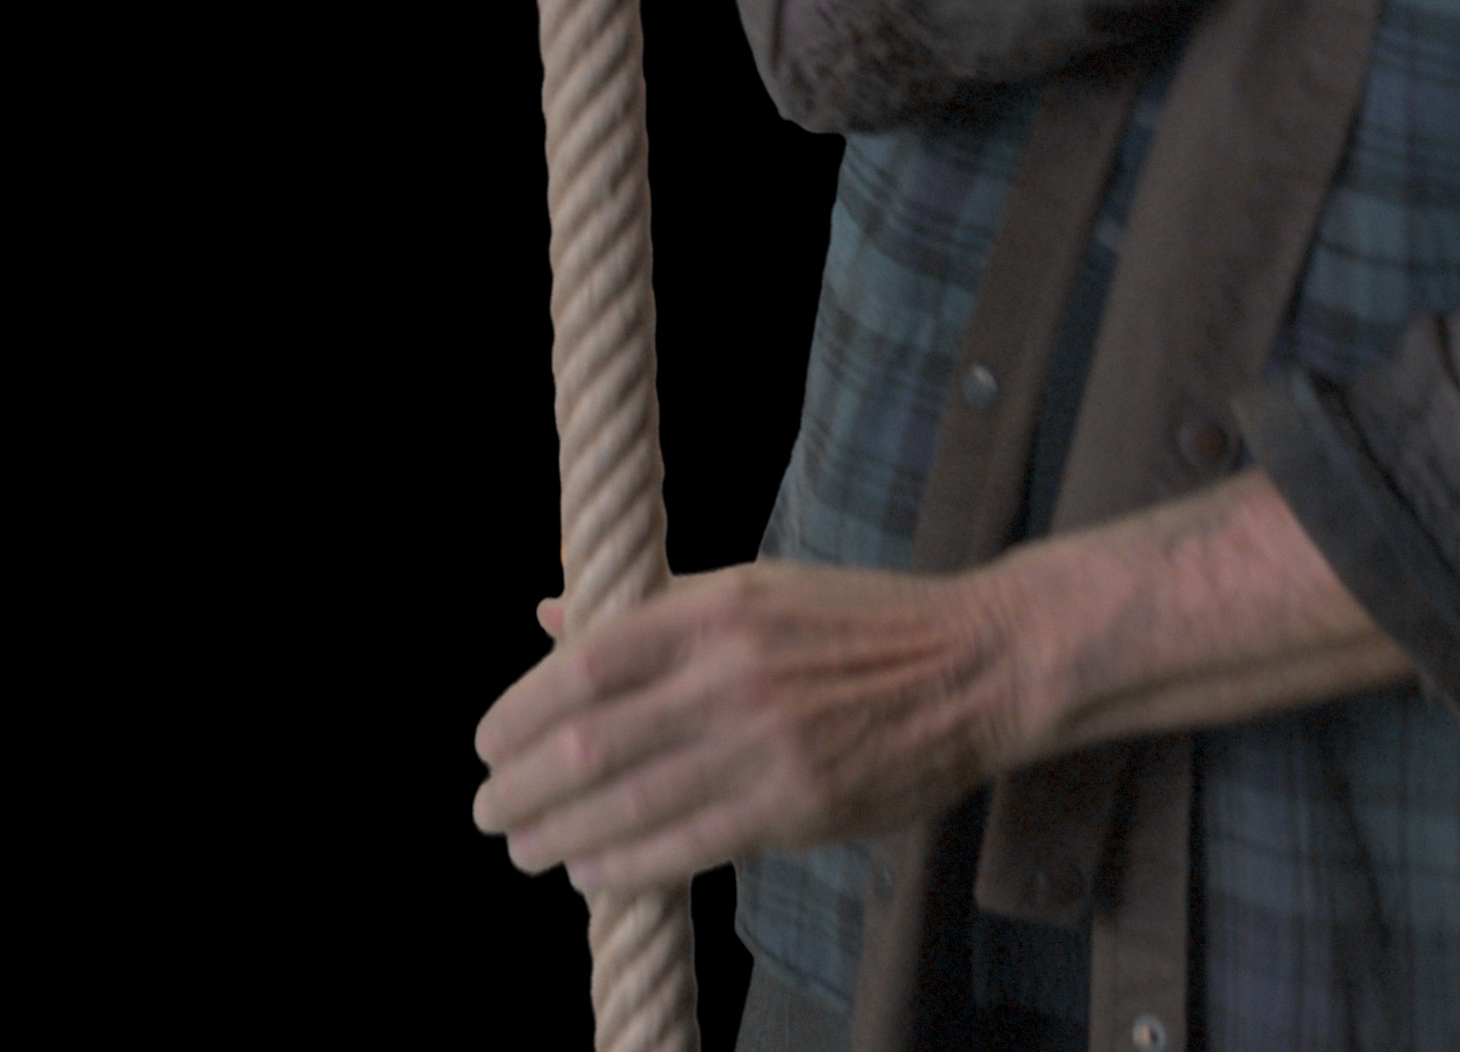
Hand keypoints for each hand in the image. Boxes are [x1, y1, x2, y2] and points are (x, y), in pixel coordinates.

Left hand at [473, 561, 1022, 894]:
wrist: (973, 666)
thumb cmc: (856, 622)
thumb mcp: (751, 588)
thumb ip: (648, 610)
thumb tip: (548, 614)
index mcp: (711, 612)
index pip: (582, 668)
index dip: (517, 712)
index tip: (487, 744)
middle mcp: (728, 678)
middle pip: (586, 745)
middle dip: (519, 788)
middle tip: (488, 811)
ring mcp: (764, 747)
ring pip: (627, 805)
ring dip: (559, 836)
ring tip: (526, 849)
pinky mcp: (798, 807)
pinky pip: (688, 847)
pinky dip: (627, 865)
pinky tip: (593, 871)